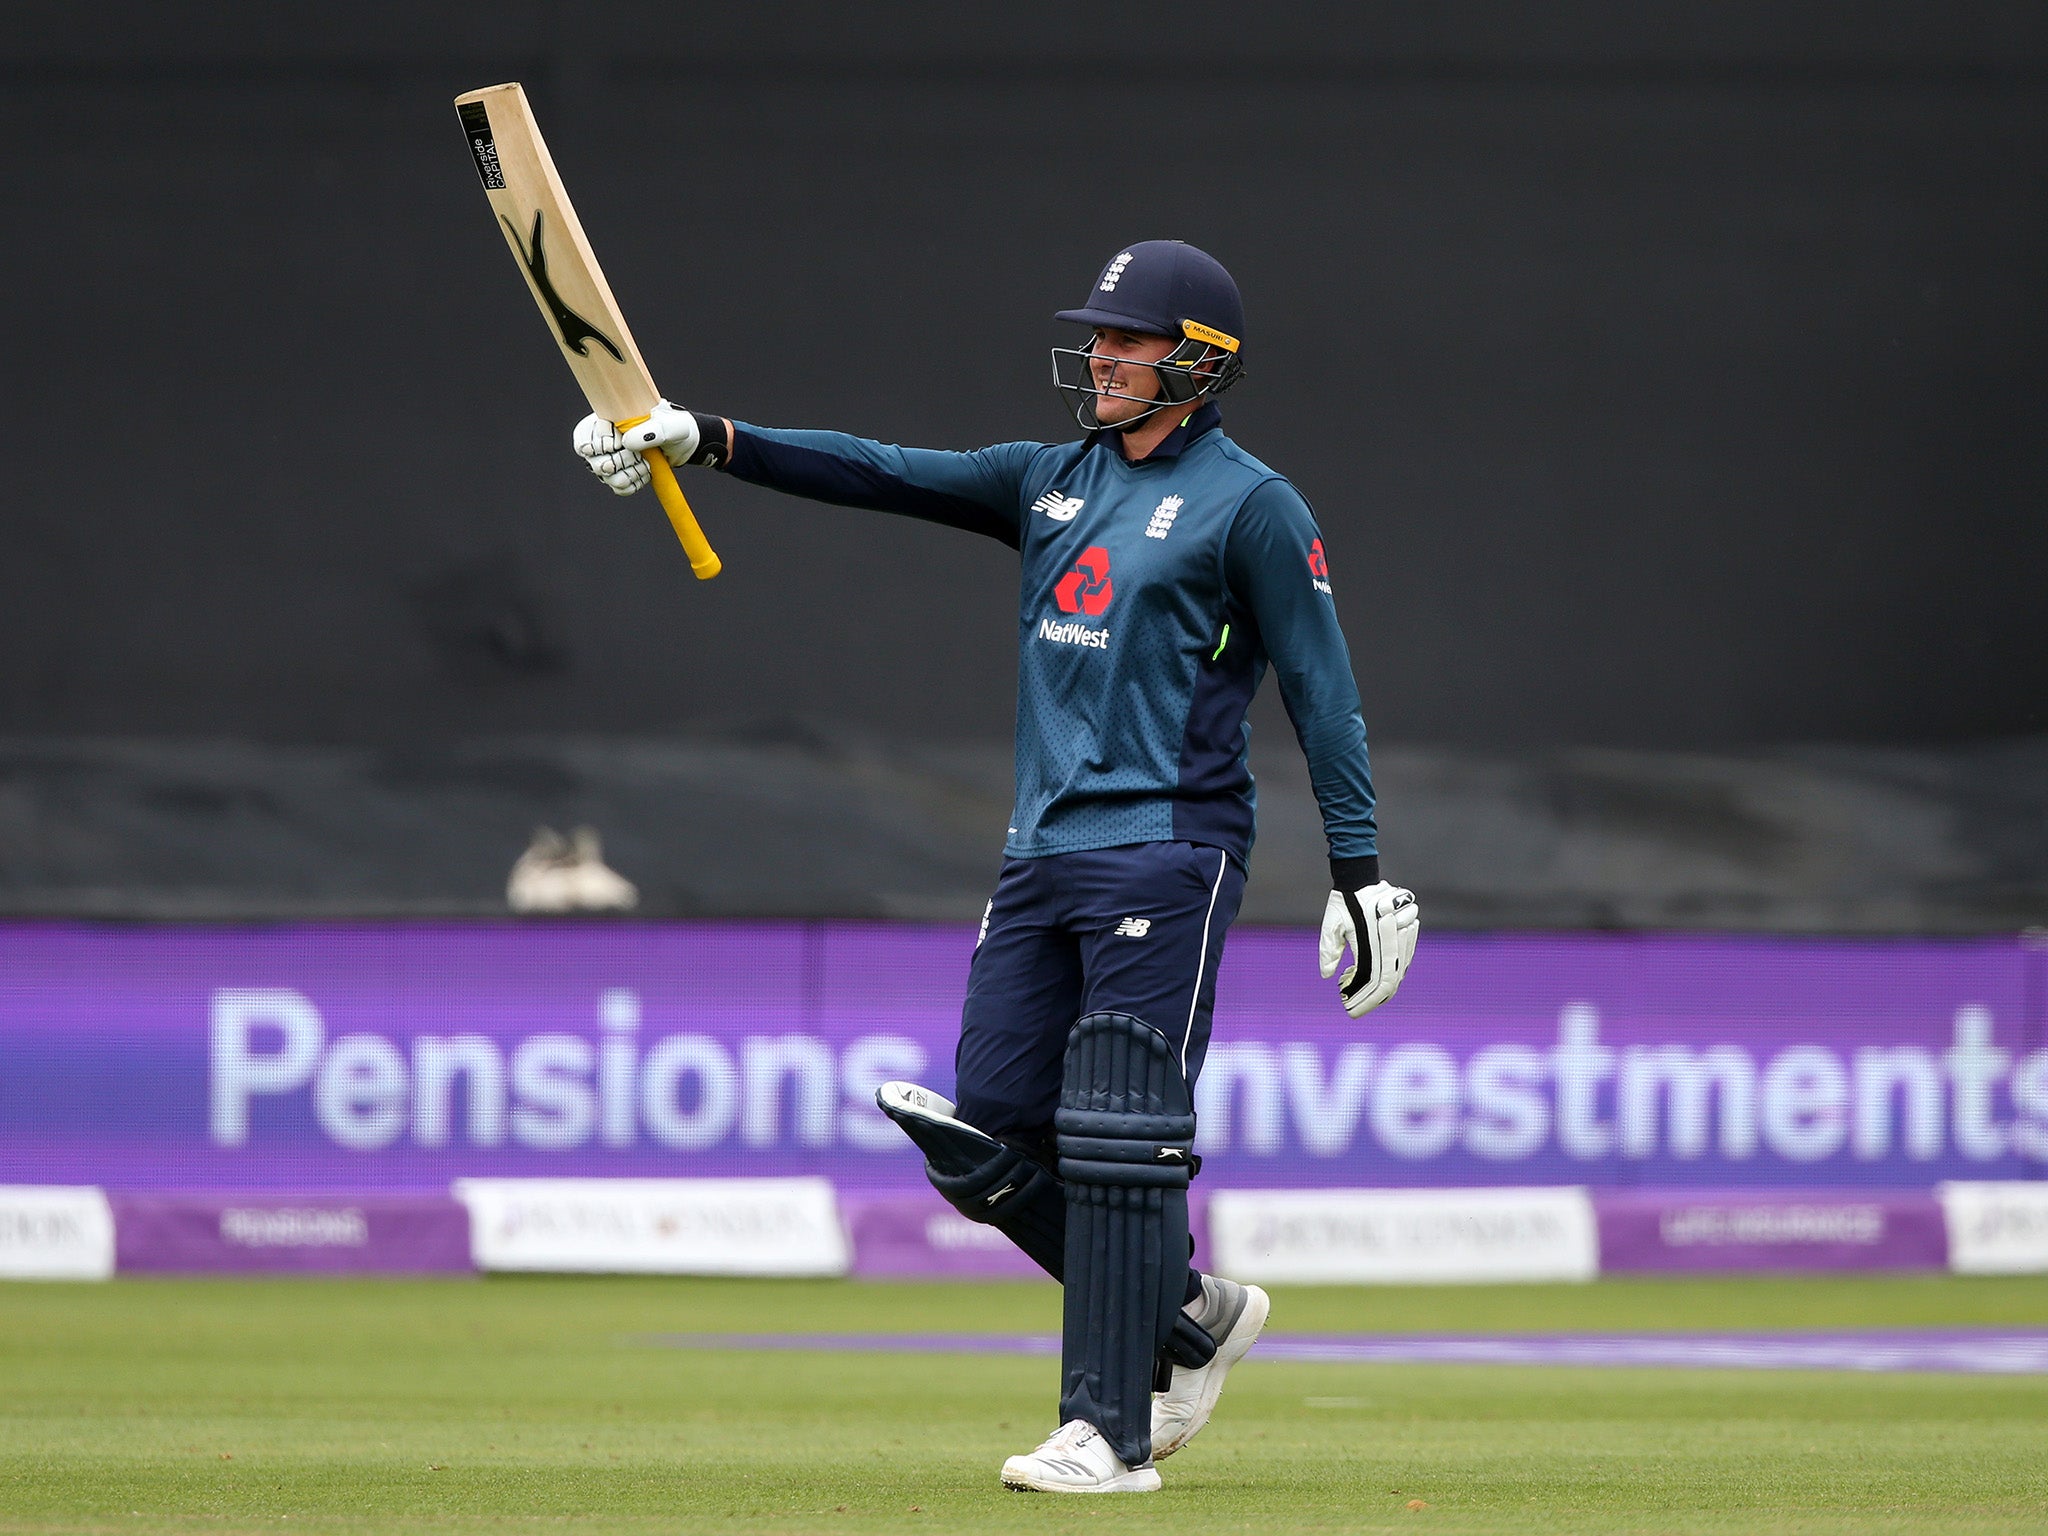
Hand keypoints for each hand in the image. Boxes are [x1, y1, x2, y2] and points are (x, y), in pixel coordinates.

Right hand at [571, 402, 707, 495]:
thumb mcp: (670, 425)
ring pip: (604, 475)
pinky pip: (617, 487)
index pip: (584, 434)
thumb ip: (652, 430)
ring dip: (626, 475)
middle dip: (617, 461)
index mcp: (609, 418)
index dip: (598, 443)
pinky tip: (644, 474)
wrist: (686, 444)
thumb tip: (627, 442)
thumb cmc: (676, 427)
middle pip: (592, 459)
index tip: (619, 444)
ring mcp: (612, 457)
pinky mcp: (622, 473)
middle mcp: (605, 438)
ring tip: (644, 465)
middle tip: (636, 456)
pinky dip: (631, 484)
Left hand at [1319, 881, 1418, 1016]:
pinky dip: (1392, 973)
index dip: (1367, 1000)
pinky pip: (1404, 959)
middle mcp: (1392, 939)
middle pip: (1391, 980)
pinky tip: (1376, 979)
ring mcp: (1402, 935)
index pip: (1376, 981)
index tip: (1352, 1012)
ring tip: (1361, 994)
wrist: (1362, 878)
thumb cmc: (1343, 903)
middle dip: (1374, 999)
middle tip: (1356, 1009)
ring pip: (1399, 971)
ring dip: (1383, 987)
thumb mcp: (1330, 925)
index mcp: (1373, 939)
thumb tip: (1327, 975)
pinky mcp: (1407, 932)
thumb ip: (1328, 950)